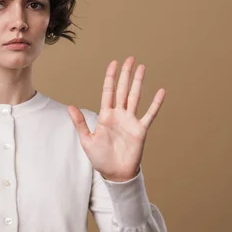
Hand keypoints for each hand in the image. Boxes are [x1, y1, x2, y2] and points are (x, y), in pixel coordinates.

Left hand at [68, 56, 165, 181]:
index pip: (108, 92)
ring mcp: (130, 121)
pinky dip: (155, 103)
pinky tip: (161, 91)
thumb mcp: (86, 139)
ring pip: (135, 97)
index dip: (110, 77)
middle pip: (122, 90)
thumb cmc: (99, 158)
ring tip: (142, 68)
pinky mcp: (141, 130)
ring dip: (138, 82)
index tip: (113, 63)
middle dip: (125, 74)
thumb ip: (80, 123)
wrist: (114, 172)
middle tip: (130, 58)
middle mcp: (119, 115)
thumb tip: (70, 107)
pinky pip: (149, 114)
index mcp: (105, 115)